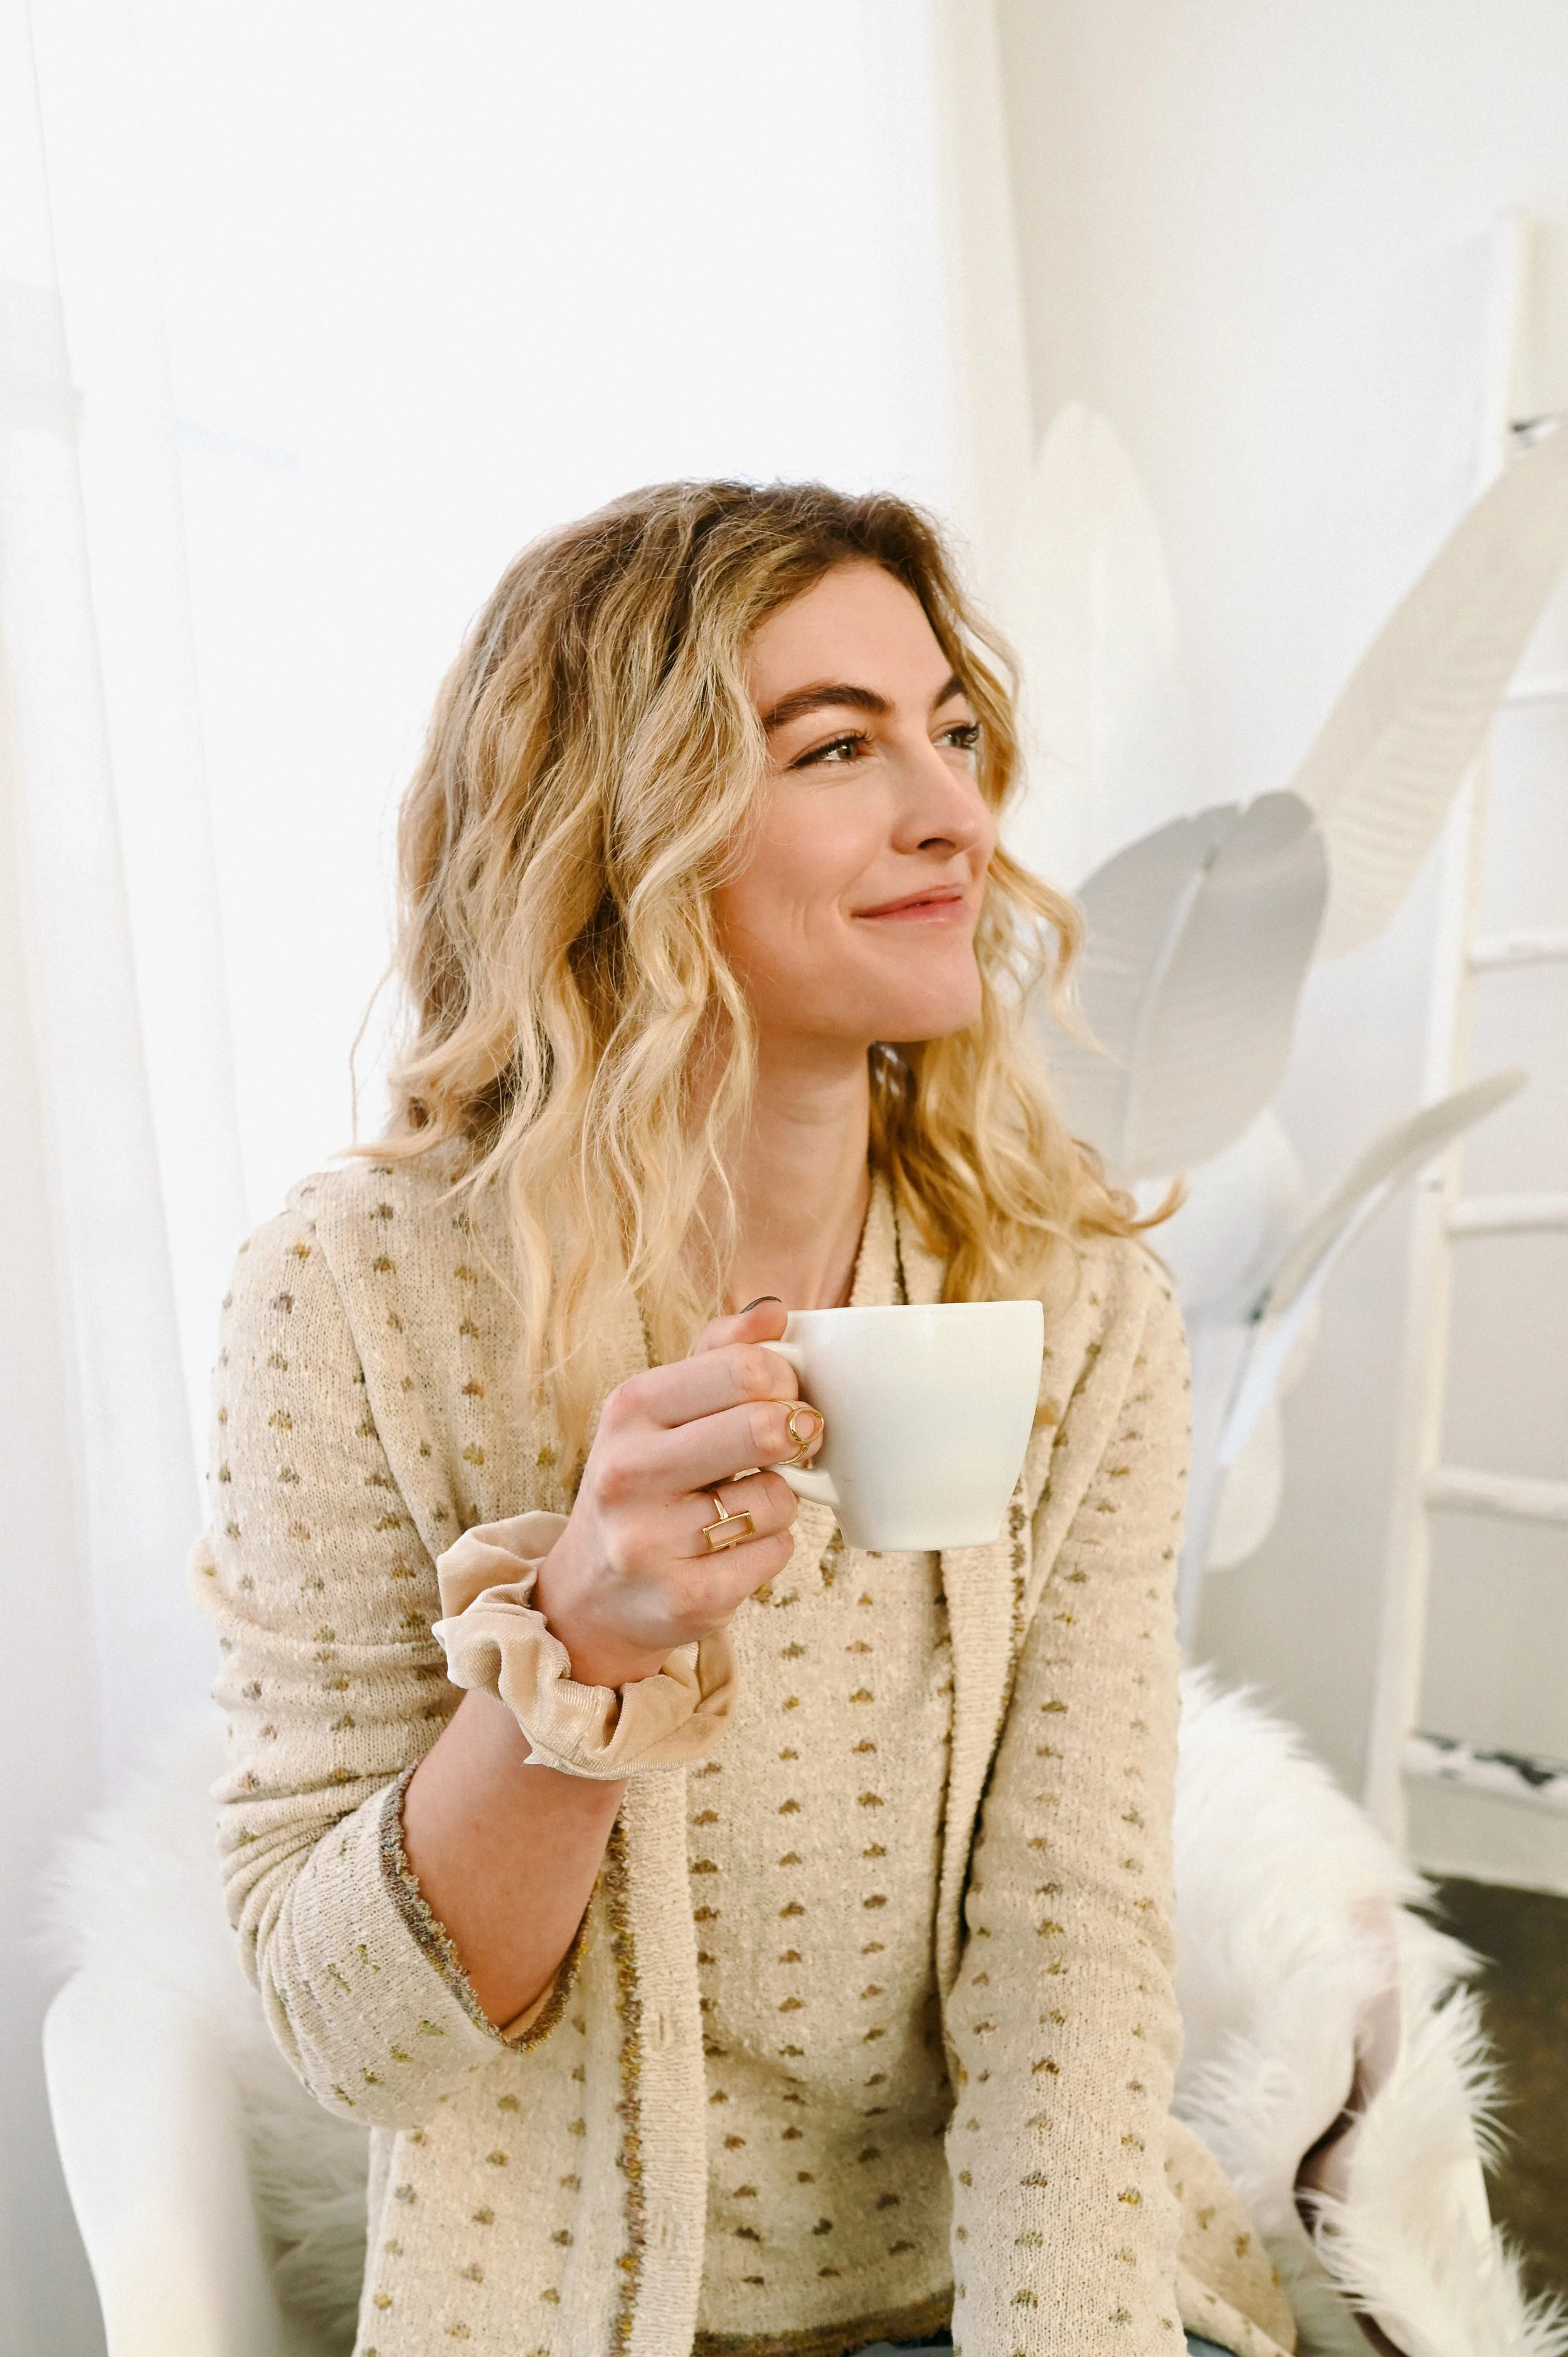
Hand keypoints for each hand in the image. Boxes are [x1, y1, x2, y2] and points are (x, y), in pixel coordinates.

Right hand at [530, 1298, 823, 1687]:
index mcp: (629, 1410)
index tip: (784, 1395)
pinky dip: (770, 1550)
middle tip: (795, 1441)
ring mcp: (652, 1541)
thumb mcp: (658, 1411)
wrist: (589, 1597)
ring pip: (778, 1498)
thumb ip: (716, 1353)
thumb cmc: (641, 1485)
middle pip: (765, 1428)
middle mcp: (629, 1473)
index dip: (785, 1379)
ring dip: (780, 1501)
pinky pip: (776, 1554)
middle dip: (800, 1433)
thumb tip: (774, 1311)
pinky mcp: (685, 1599)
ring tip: (740, 1507)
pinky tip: (731, 1551)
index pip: (743, 1368)